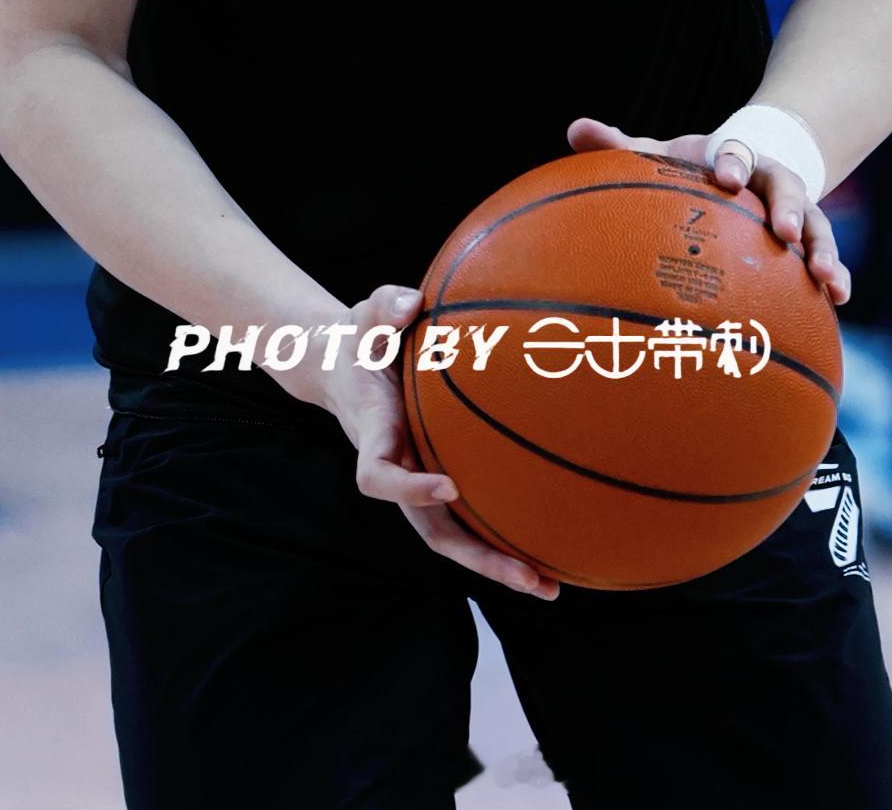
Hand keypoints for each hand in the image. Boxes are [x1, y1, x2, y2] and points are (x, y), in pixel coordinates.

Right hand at [327, 281, 558, 599]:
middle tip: (525, 576)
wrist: (344, 367)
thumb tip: (410, 305)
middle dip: (476, 557)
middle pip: (430, 532)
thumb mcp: (367, 313)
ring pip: (452, 536)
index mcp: (374, 432)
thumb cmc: (363, 338)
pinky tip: (546, 548)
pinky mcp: (436, 477)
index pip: (379, 476)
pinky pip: (468, 515)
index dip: (408, 488)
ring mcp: (418, 480)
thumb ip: (384, 307)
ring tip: (548, 585)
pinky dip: (500, 536)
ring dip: (495, 564)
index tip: (448, 486)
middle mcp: (397, 468)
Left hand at [567, 117, 851, 306]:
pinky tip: (838, 300)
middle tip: (785, 231)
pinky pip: (827, 257)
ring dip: (824, 249)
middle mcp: (773, 182)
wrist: (748, 168)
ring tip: (825, 279)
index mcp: (736, 157)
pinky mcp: (810, 242)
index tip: (724, 175)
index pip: (738, 152)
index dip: (733, 161)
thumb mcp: (664, 156)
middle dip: (790, 207)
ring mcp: (798, 212)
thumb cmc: (695, 169)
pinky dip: (836, 275)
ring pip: (818, 225)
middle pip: (788, 187)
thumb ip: (621, 146)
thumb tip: (574, 129)